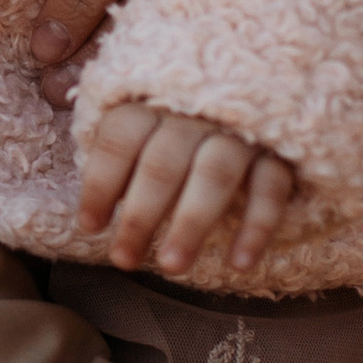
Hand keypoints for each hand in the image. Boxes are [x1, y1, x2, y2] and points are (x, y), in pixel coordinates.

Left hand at [78, 102, 296, 279]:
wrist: (255, 96)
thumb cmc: (180, 131)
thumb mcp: (144, 128)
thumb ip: (117, 152)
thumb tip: (82, 193)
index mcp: (153, 102)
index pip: (120, 138)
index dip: (101, 183)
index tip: (90, 227)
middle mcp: (195, 112)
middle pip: (163, 162)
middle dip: (141, 215)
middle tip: (124, 260)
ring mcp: (240, 131)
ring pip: (215, 174)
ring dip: (191, 222)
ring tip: (172, 266)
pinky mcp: (280, 153)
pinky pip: (271, 188)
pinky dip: (257, 226)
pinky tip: (240, 264)